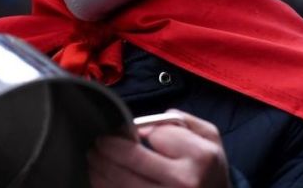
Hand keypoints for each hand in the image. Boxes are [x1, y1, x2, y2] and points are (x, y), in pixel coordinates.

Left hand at [89, 109, 229, 187]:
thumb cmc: (208, 167)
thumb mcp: (208, 137)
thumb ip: (179, 121)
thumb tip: (144, 129)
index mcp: (200, 157)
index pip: (156, 136)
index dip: (142, 132)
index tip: (138, 135)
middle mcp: (184, 182)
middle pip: (132, 159)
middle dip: (107, 147)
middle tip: (97, 142)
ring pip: (121, 183)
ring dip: (99, 168)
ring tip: (93, 158)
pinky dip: (104, 186)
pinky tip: (99, 178)